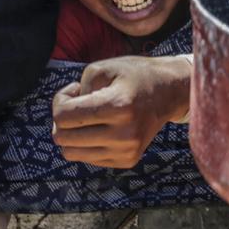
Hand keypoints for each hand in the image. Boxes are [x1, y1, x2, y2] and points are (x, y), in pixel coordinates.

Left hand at [52, 56, 191, 167]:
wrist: (169, 92)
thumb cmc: (133, 75)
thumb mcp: (102, 68)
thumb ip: (75, 90)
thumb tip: (61, 120)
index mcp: (118, 106)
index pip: (64, 117)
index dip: (59, 101)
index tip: (73, 90)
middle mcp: (124, 133)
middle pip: (63, 138)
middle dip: (62, 119)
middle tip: (78, 103)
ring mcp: (127, 150)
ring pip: (71, 153)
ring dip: (72, 133)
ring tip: (88, 117)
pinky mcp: (128, 160)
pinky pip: (88, 159)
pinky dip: (87, 143)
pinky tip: (101, 126)